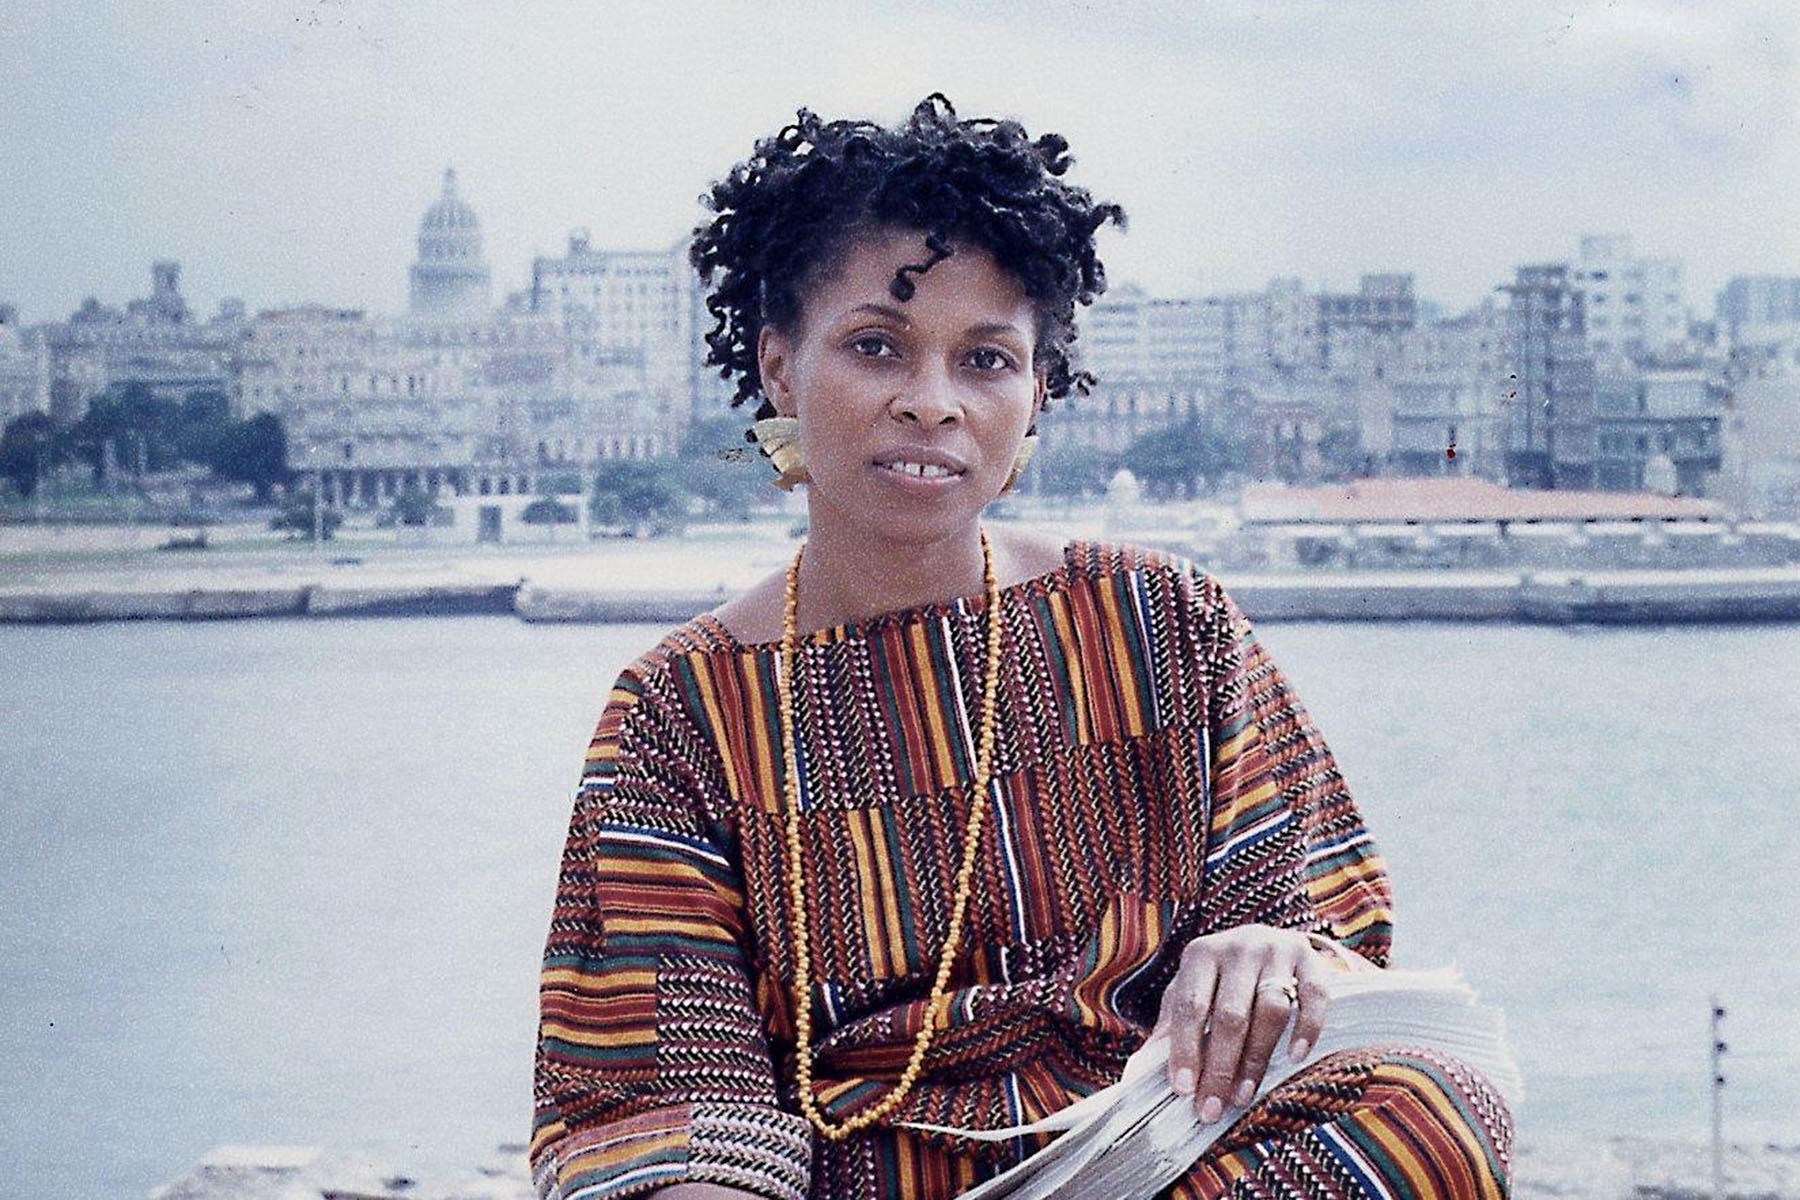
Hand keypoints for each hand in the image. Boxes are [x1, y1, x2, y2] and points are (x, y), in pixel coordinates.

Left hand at [1152, 924, 1329, 1124]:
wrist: (1269, 941)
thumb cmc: (1222, 977)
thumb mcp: (1192, 989)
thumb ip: (1172, 1023)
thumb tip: (1146, 1068)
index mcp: (1202, 954)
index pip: (1190, 1005)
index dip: (1186, 1049)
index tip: (1183, 1089)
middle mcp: (1239, 947)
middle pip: (1231, 1014)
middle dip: (1220, 1067)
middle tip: (1212, 1107)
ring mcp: (1277, 951)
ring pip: (1271, 1009)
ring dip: (1256, 1058)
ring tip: (1243, 1095)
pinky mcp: (1311, 958)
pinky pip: (1314, 996)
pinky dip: (1306, 1028)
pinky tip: (1295, 1057)